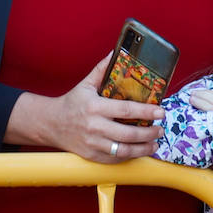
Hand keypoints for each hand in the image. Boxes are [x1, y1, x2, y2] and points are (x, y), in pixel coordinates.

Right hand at [37, 53, 164, 162]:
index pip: (126, 110)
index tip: (161, 111)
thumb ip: (102, 69)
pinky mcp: (91, 155)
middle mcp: (94, 126)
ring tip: (154, 144)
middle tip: (160, 129)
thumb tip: (116, 52)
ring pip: (123, 150)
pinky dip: (129, 156)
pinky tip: (139, 151)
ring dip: (143, 148)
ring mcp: (93, 143)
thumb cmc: (72, 103)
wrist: (51, 124)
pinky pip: (114, 160)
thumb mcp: (86, 84)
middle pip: (128, 133)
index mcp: (95, 107)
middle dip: (149, 133)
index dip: (146, 112)